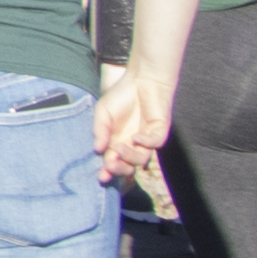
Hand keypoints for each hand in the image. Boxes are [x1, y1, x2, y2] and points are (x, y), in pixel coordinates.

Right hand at [94, 63, 174, 181]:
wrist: (142, 80)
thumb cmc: (121, 95)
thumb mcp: (103, 113)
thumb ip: (100, 130)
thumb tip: (97, 150)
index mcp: (117, 141)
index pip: (113, 161)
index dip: (108, 171)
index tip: (101, 178)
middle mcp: (132, 144)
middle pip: (128, 166)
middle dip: (119, 169)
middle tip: (110, 165)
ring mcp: (146, 139)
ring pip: (141, 159)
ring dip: (129, 157)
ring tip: (120, 147)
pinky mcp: (159, 132)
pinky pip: (154, 144)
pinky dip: (145, 143)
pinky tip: (136, 137)